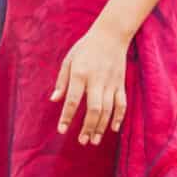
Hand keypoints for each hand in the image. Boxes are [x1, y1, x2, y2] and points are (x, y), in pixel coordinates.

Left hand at [51, 22, 129, 144]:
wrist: (111, 35)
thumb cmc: (85, 48)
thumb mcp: (69, 60)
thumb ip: (62, 81)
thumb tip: (54, 100)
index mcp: (80, 74)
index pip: (73, 100)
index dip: (67, 117)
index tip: (61, 130)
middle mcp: (96, 80)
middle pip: (94, 109)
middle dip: (88, 127)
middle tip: (83, 141)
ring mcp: (111, 83)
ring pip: (108, 110)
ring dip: (101, 127)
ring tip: (94, 140)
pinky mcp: (120, 84)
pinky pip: (121, 104)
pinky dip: (118, 117)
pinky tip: (113, 129)